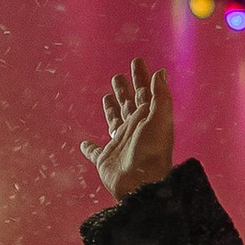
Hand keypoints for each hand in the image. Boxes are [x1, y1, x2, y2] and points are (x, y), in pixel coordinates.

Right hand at [81, 60, 174, 210]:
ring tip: (107, 97)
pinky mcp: (105, 159)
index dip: (141, 77)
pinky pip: (95, 152)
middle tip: (118, 76)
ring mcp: (120, 144)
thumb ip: (160, 96)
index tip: (137, 61)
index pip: (144, 93)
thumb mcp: (160, 120)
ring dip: (111, 110)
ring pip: (114, 122)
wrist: (141, 183)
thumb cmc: (152, 152)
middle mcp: (134, 129)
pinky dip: (89, 148)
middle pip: (128, 105)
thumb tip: (160, 72)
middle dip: (124, 90)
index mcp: (147, 119)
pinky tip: (83, 144)